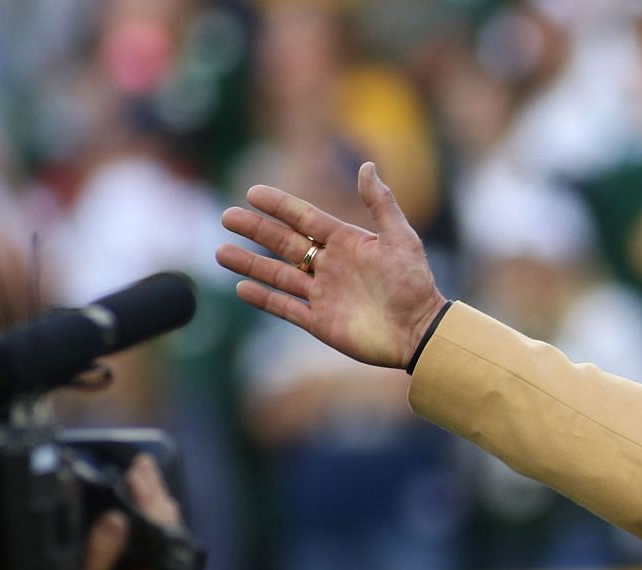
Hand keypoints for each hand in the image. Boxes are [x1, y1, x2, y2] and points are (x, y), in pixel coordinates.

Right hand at [58, 455, 183, 569]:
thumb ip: (100, 551)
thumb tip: (117, 517)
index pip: (163, 523)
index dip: (149, 493)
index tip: (139, 467)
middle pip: (170, 523)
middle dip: (155, 491)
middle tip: (143, 462)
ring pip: (166, 531)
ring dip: (152, 502)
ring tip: (140, 473)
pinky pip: (157, 542)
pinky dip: (148, 520)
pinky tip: (136, 503)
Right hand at [217, 162, 447, 369]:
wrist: (420, 331)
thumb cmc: (415, 284)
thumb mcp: (401, 239)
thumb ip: (381, 204)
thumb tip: (367, 166)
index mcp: (346, 243)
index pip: (305, 218)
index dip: (279, 206)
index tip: (252, 193)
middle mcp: (330, 266)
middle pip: (284, 243)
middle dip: (256, 230)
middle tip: (227, 217)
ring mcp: (323, 295)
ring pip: (278, 275)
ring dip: (250, 264)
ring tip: (221, 252)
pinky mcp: (320, 322)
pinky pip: (285, 308)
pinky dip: (264, 298)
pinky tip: (241, 288)